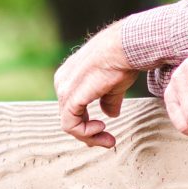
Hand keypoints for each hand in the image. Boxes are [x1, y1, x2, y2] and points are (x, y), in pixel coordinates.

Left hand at [54, 24, 138, 149]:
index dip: (88, 125)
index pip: (73, 109)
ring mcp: (64, 88)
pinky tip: (101, 128)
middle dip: (89, 134)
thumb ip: (108, 100)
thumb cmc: (122, 59)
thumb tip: (110, 114)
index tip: (106, 132)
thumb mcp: (113, 84)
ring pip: (69, 124)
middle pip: (70, 117)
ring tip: (108, 139)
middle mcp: (62, 82)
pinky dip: (86, 132)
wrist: (125, 46)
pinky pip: (71, 124)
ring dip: (89, 136)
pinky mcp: (70, 96)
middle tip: (109, 142)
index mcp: (70, 77)